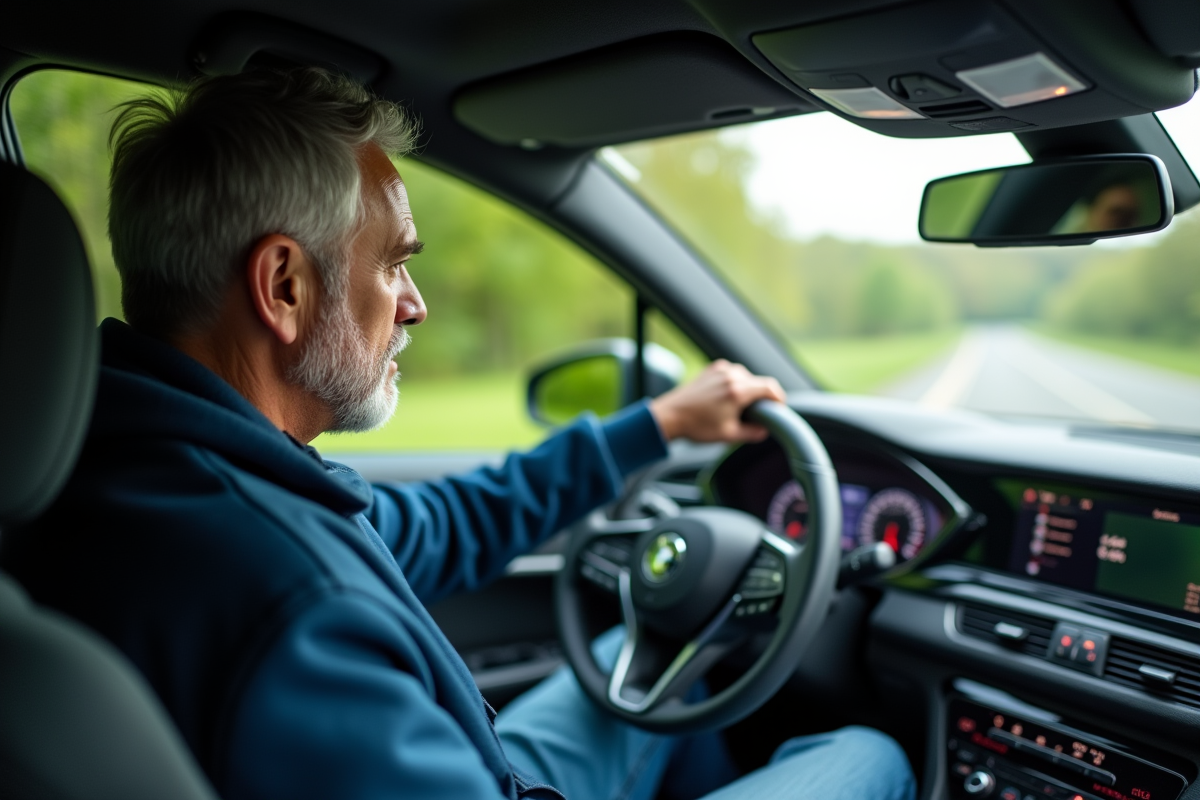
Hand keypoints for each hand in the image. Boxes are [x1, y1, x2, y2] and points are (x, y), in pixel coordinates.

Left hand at [649, 360, 785, 442]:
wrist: (670, 416)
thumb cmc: (696, 426)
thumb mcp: (728, 435)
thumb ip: (751, 432)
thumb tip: (764, 430)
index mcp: (737, 391)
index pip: (770, 387)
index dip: (779, 398)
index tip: (779, 408)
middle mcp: (731, 376)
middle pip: (759, 382)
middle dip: (761, 397)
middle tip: (756, 414)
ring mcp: (720, 370)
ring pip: (746, 377)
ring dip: (748, 390)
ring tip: (737, 408)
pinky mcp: (711, 369)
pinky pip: (732, 374)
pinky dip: (735, 384)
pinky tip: (725, 399)